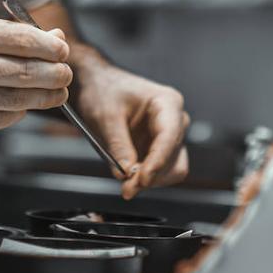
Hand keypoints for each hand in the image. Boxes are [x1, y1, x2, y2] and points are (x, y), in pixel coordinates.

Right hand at [0, 14, 71, 142]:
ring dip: (45, 96)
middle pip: (22, 72)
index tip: (62, 50)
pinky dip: (19, 112)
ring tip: (57, 91)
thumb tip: (54, 40)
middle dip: (54, 74)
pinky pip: (0, 120)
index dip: (49, 47)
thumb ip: (5, 34)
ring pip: (16, 100)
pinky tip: (24, 104)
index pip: (18, 39)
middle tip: (65, 74)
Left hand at [73, 64, 188, 199]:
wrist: (97, 84)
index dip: (157, 162)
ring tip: (126, 185)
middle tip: (127, 188)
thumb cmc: (104, 89)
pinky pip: (160, 171)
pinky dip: (146, 178)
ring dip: (150, 180)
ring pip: (171, 168)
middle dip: (153, 175)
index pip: (169, 137)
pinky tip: (129, 178)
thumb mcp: (106, 116)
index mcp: (167, 103)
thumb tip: (127, 173)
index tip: (141, 179)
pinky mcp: (158, 148)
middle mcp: (175, 120)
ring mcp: (169, 136)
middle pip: (174, 158)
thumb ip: (118, 145)